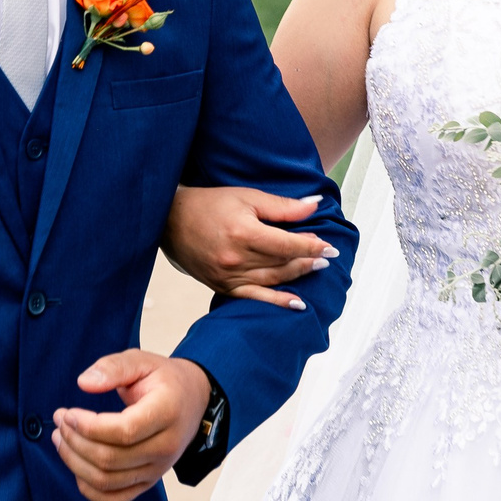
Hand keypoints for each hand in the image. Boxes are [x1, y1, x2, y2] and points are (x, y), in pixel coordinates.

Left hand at [52, 351, 209, 500]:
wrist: (192, 400)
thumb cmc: (164, 380)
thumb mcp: (141, 361)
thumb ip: (113, 367)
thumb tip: (84, 383)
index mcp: (167, 412)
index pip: (124, 431)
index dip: (88, 426)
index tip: (68, 413)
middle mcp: (166, 446)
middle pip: (110, 459)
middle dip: (75, 441)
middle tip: (60, 421)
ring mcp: (158, 469)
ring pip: (106, 481)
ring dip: (75, 463)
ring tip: (61, 439)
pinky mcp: (149, 481)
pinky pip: (113, 499)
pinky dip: (88, 489)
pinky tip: (76, 465)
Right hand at [163, 187, 327, 308]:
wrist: (170, 220)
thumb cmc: (209, 204)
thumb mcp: (247, 196)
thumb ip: (282, 206)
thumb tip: (314, 206)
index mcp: (244, 232)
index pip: (288, 244)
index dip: (312, 246)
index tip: (330, 247)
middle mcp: (236, 258)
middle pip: (282, 263)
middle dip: (308, 259)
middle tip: (325, 256)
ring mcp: (228, 276)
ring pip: (272, 280)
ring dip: (297, 276)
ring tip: (315, 269)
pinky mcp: (221, 285)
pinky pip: (253, 297)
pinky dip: (276, 301)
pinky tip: (296, 304)